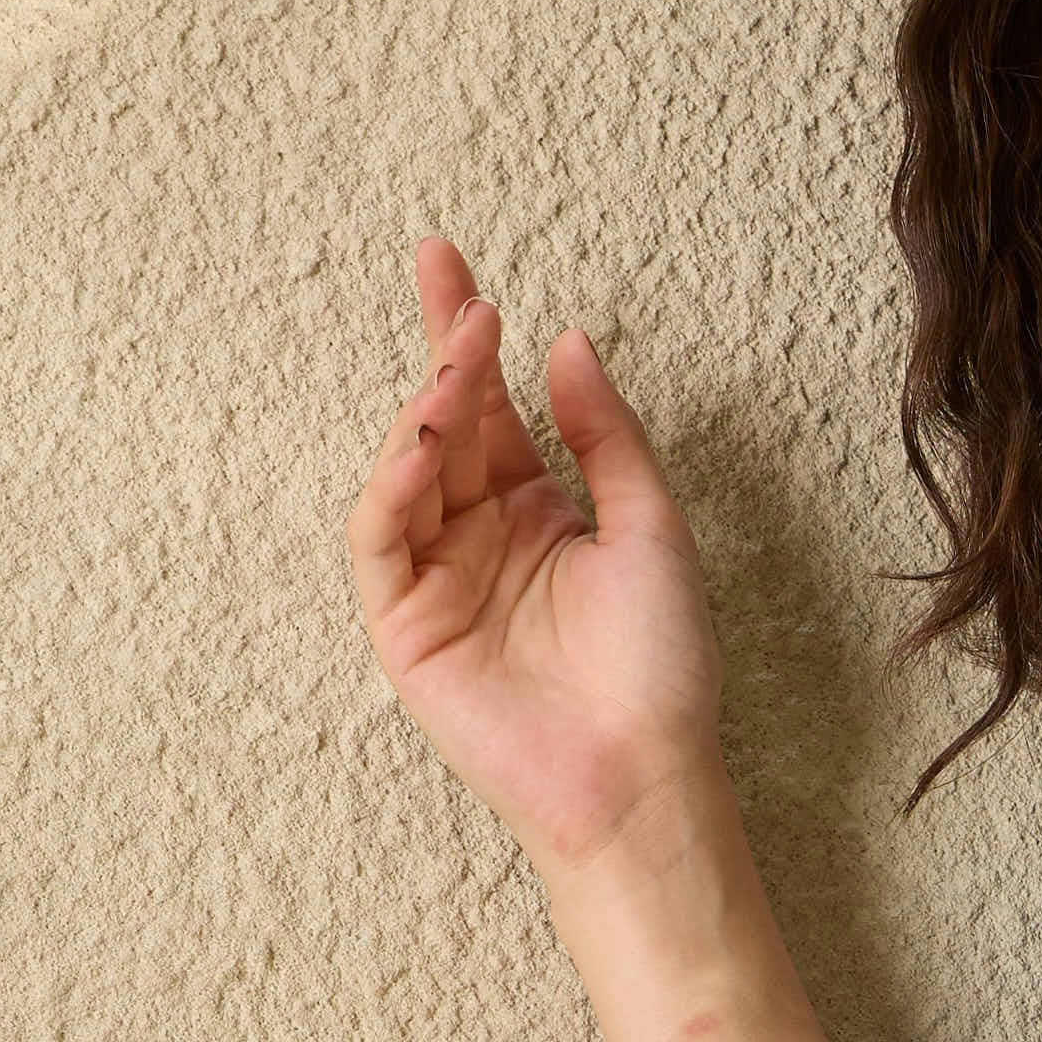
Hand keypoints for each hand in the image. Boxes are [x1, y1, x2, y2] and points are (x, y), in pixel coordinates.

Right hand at [345, 240, 726, 885]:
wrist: (643, 773)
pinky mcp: (405, 625)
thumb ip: (606, 436)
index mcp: (538, 510)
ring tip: (460, 363)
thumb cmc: (661, 666)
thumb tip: (567, 341)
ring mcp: (437, 578)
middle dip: (442, 347)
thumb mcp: (650, 527)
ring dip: (426, 409)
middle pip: (445, 422)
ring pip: (406, 471)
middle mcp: (481, 535)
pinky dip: (394, 484)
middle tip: (444, 273)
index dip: (471, 336)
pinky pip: (381, 539)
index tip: (457, 267)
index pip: (492, 406)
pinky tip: (428, 439)